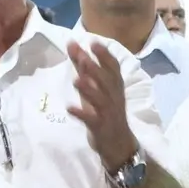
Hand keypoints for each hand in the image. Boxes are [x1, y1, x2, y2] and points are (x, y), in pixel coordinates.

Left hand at [67, 41, 136, 171]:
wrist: (119, 146)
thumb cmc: (106, 113)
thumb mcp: (96, 90)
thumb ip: (86, 70)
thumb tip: (75, 48)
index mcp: (115, 87)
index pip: (113, 68)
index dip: (104, 55)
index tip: (93, 41)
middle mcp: (114, 98)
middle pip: (106, 81)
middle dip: (94, 68)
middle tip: (81, 56)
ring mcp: (108, 113)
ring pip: (100, 100)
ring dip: (89, 90)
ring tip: (76, 80)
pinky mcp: (100, 128)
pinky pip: (91, 120)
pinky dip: (81, 114)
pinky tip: (70, 108)